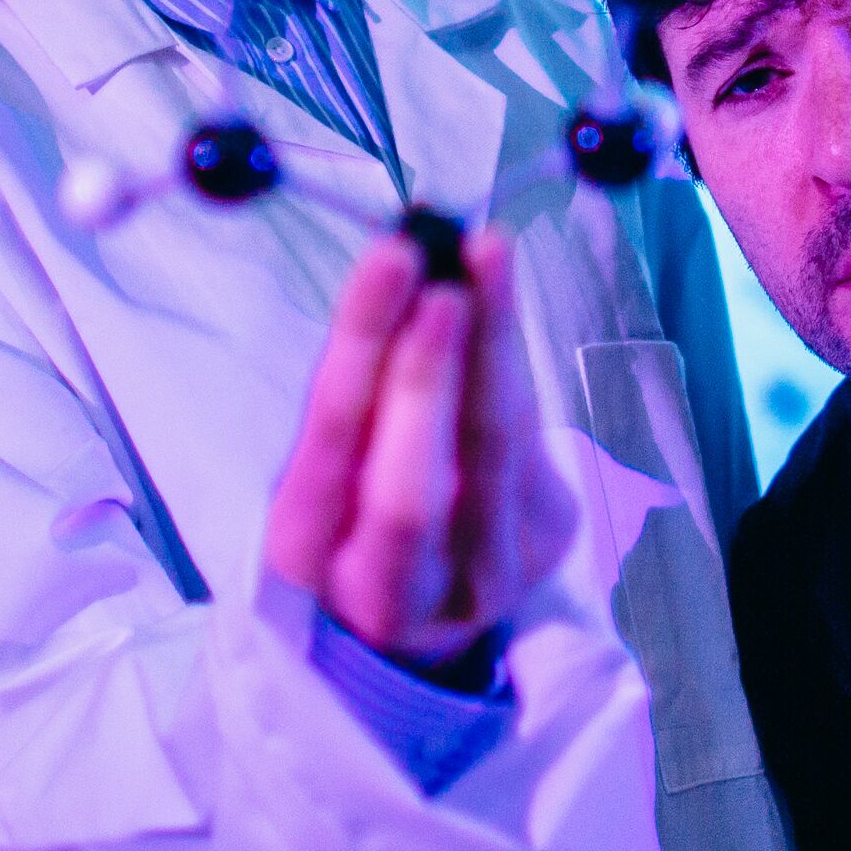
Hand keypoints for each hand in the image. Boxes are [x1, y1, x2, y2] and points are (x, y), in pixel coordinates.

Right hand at [261, 225, 577, 668]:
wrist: (424, 596)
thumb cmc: (354, 495)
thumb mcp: (327, 450)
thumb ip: (358, 378)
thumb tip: (406, 257)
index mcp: (306, 553)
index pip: (328, 448)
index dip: (363, 354)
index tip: (393, 262)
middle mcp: (389, 589)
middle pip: (409, 487)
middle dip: (427, 373)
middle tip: (446, 276)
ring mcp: (477, 581)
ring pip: (491, 455)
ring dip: (493, 344)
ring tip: (486, 254)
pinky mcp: (544, 549)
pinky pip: (532, 442)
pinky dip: (513, 363)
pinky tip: (500, 298)